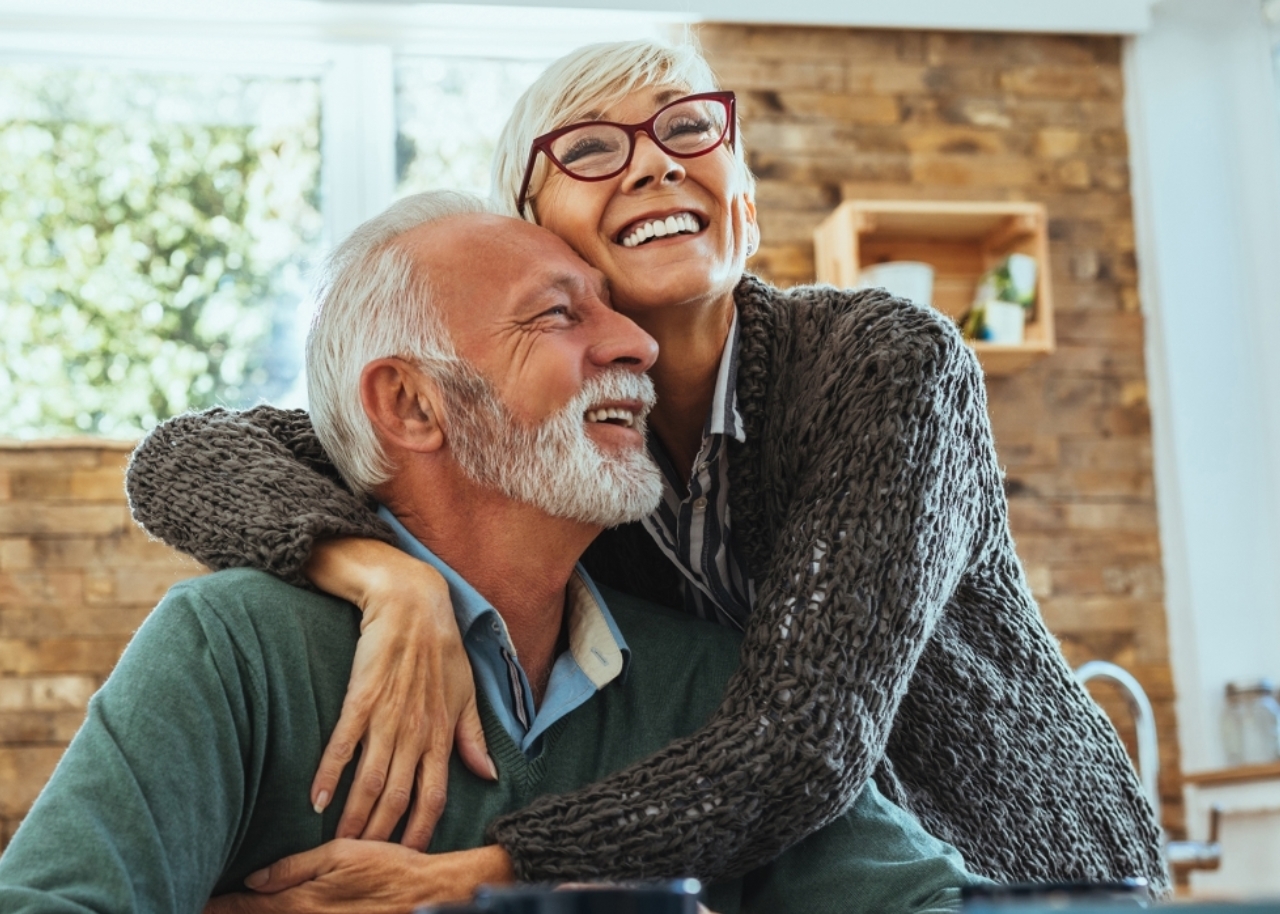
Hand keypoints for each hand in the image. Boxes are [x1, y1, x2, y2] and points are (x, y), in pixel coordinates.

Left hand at [203, 840, 514, 913]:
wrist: (425, 896)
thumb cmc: (388, 868)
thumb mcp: (341, 853)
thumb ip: (295, 867)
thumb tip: (254, 879)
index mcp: (301, 902)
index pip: (245, 908)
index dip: (218, 906)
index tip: (195, 902)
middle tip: (202, 907)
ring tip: (223, 912)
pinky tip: (270, 913)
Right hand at [305, 539, 495, 848]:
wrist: (411, 601)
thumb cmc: (441, 646)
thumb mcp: (467, 692)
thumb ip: (472, 737)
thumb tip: (488, 773)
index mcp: (444, 733)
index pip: (434, 796)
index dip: (420, 830)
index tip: (407, 857)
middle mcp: (417, 731)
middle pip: (398, 797)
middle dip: (381, 834)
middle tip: (362, 861)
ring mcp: (388, 715)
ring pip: (371, 780)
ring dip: (354, 816)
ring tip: (338, 845)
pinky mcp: (362, 697)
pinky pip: (343, 744)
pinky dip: (329, 774)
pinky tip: (316, 800)